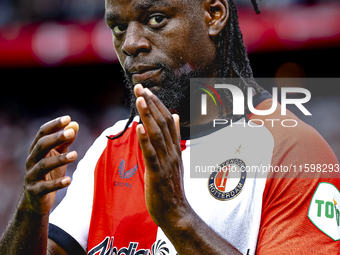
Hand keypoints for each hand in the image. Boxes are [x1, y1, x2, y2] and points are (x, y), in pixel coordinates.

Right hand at [22, 116, 78, 214]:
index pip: (43, 133)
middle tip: (71, 133)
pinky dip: (57, 184)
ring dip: (60, 159)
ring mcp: (32, 176)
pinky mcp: (35, 191)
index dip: (54, 125)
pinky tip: (69, 180)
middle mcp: (32, 160)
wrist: (35, 201)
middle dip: (56, 138)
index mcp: (37, 149)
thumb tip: (75, 124)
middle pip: (41, 145)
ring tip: (75, 155)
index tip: (68, 118)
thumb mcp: (58, 155)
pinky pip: (45, 187)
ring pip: (43, 165)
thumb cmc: (49, 173)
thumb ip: (65, 141)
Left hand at [134, 84, 188, 227]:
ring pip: (157, 135)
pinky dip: (145, 140)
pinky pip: (151, 155)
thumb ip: (175, 137)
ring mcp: (166, 162)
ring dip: (148, 115)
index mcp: (175, 147)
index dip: (157, 104)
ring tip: (140, 99)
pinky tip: (138, 127)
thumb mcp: (176, 158)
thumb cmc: (172, 187)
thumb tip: (175, 117)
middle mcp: (172, 151)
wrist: (177, 212)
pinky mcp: (158, 174)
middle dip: (150, 103)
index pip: (168, 120)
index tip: (147, 91)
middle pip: (163, 123)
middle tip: (140, 87)